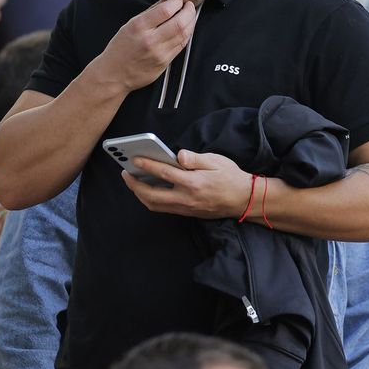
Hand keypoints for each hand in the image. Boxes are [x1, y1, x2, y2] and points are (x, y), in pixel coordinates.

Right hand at [92, 0, 197, 93]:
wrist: (114, 74)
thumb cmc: (120, 48)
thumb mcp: (129, 25)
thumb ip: (150, 12)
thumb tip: (166, 0)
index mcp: (139, 27)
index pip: (165, 10)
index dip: (177, 1)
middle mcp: (150, 40)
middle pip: (179, 22)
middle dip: (189, 10)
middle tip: (189, 6)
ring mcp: (159, 53)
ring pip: (184, 34)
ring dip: (190, 22)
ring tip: (189, 16)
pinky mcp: (164, 62)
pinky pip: (181, 46)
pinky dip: (186, 34)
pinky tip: (185, 29)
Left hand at [122, 150, 249, 219]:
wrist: (243, 200)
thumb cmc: (230, 177)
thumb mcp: (216, 161)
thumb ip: (195, 158)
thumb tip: (178, 155)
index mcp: (194, 183)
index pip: (165, 174)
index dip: (147, 166)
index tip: (134, 159)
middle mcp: (187, 198)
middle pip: (153, 195)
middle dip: (135, 185)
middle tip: (125, 173)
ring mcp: (186, 208)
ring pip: (155, 205)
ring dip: (140, 194)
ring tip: (132, 181)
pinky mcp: (186, 213)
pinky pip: (163, 208)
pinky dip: (150, 200)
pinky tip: (146, 189)